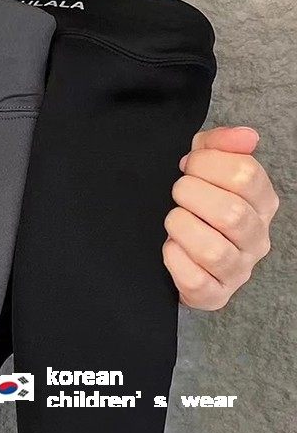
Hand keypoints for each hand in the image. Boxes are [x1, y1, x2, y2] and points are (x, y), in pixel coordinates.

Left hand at [163, 126, 277, 309]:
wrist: (182, 257)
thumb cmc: (196, 208)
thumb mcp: (204, 170)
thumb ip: (219, 145)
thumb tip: (245, 137)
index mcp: (262, 203)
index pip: (246, 175)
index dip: (207, 164)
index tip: (187, 166)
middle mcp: (256, 239)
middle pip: (231, 213)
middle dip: (191, 196)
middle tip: (177, 192)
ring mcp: (238, 270)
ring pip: (212, 250)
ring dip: (181, 228)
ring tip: (172, 221)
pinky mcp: (214, 295)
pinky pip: (195, 279)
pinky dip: (175, 259)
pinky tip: (169, 248)